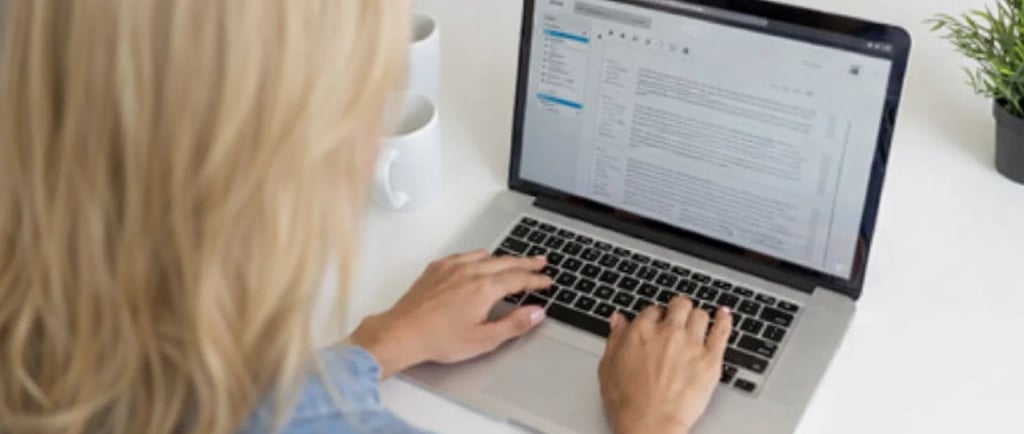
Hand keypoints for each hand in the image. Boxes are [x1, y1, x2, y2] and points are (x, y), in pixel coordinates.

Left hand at [350, 250, 552, 378]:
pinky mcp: (436, 269)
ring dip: (503, 258)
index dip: (536, 279)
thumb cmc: (439, 339)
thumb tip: (536, 313)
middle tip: (541, 262)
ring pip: (485, 256)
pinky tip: (477, 262)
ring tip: (513, 261)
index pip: (518, 279)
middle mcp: (470, 272)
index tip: (547, 281)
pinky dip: (478, 257)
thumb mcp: (483, 339)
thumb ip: (513, 324)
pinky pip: (463, 256)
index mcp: (484, 288)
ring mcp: (451, 268)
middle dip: (526, 262)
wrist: (402, 333)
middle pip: (506, 262)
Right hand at [599, 296, 732, 433]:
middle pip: (679, 305)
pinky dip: (724, 319)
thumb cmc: (628, 402)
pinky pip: (721, 330)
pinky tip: (724, 314)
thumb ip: (615, 339)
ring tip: (696, 323)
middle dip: (678, 309)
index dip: (655, 317)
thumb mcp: (608, 367)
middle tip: (677, 317)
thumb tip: (618, 320)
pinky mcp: (710, 359)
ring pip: (700, 315)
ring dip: (697, 317)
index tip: (657, 324)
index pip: (653, 310)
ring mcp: (691, 344)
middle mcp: (668, 333)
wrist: (650, 423)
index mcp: (641, 332)